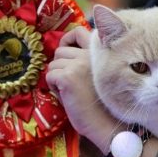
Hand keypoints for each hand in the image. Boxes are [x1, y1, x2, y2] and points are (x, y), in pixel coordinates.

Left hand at [46, 26, 115, 148]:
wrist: (107, 125)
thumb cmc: (104, 106)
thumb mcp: (100, 77)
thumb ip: (86, 63)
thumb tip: (63, 57)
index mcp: (100, 53)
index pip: (79, 32)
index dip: (67, 40)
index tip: (66, 53)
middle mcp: (90, 54)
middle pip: (60, 51)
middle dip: (60, 66)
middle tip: (68, 82)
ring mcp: (78, 64)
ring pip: (53, 64)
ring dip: (56, 77)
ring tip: (69, 92)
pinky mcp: (67, 77)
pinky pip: (50, 76)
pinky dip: (53, 87)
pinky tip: (66, 98)